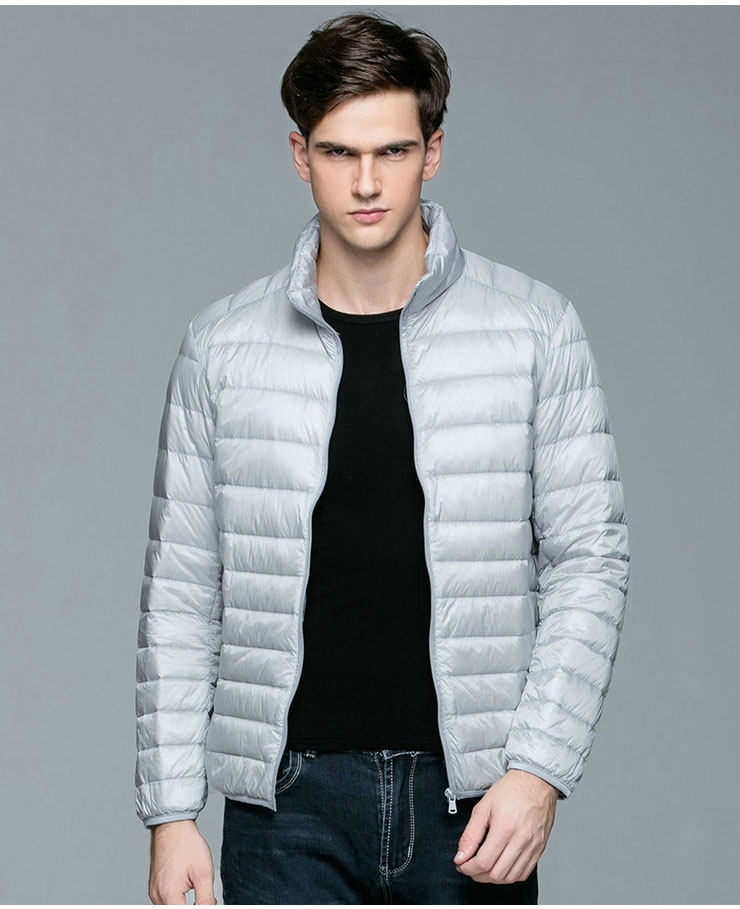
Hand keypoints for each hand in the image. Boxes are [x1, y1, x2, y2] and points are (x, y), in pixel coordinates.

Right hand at [148, 819, 217, 903]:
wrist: (173, 827)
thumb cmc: (186, 844)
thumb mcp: (204, 873)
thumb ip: (206, 899)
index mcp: (168, 894)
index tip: (205, 903)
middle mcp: (157, 895)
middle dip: (190, 906)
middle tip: (202, 896)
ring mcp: (154, 891)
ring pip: (170, 906)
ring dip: (182, 903)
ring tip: (193, 886)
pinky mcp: (154, 886)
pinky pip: (165, 900)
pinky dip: (176, 898)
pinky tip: (185, 885)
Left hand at [453, 769, 557, 883]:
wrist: (536, 782)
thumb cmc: (511, 790)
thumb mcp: (483, 807)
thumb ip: (470, 834)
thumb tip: (461, 855)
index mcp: (505, 828)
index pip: (483, 862)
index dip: (468, 868)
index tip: (461, 864)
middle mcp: (521, 840)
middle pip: (496, 874)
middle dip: (478, 875)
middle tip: (469, 867)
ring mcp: (532, 847)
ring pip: (510, 877)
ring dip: (493, 878)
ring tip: (483, 868)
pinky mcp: (539, 850)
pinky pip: (524, 874)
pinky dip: (509, 876)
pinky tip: (501, 867)